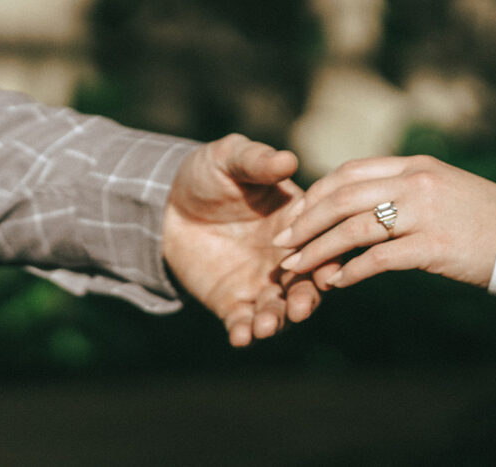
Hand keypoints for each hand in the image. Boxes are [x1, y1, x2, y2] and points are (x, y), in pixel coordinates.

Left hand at [161, 133, 319, 346]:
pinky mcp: (233, 301)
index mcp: (295, 223)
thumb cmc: (209, 173)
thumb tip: (287, 158)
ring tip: (265, 327)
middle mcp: (285, 257)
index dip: (327, 258)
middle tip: (299, 309)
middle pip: (305, 284)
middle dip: (306, 299)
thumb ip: (257, 161)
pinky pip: (243, 321)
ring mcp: (261, 282)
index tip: (327, 273)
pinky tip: (241, 337)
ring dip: (276, 321)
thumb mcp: (230, 159)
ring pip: (278, 309)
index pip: (320, 242)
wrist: (169, 202)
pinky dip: (245, 332)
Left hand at [273, 155, 495, 288]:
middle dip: (305, 221)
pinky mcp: (433, 246)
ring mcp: (425, 213)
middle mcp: (416, 183)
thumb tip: (358, 202)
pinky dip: (352, 272)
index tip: (294, 215)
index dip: (316, 194)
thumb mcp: (442, 187)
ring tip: (296, 267)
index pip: (350, 172)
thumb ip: (402, 188)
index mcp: (415, 165)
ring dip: (319, 249)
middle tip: (281, 243)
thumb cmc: (483, 218)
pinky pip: (379, 259)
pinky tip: (336, 285)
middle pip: (343, 197)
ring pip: (354, 228)